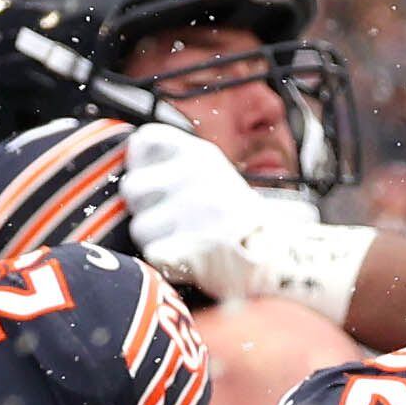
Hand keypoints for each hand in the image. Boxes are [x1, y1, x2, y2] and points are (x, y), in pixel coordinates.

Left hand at [124, 124, 274, 297]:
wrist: (279, 259)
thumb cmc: (237, 220)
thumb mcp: (214, 175)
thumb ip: (175, 166)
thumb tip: (127, 168)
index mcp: (200, 155)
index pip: (142, 141)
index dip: (139, 164)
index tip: (155, 183)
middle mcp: (196, 177)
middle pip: (131, 188)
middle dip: (144, 209)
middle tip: (171, 221)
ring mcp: (194, 214)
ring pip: (139, 227)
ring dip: (155, 240)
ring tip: (185, 242)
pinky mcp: (190, 250)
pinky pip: (152, 255)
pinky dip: (166, 263)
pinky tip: (189, 260)